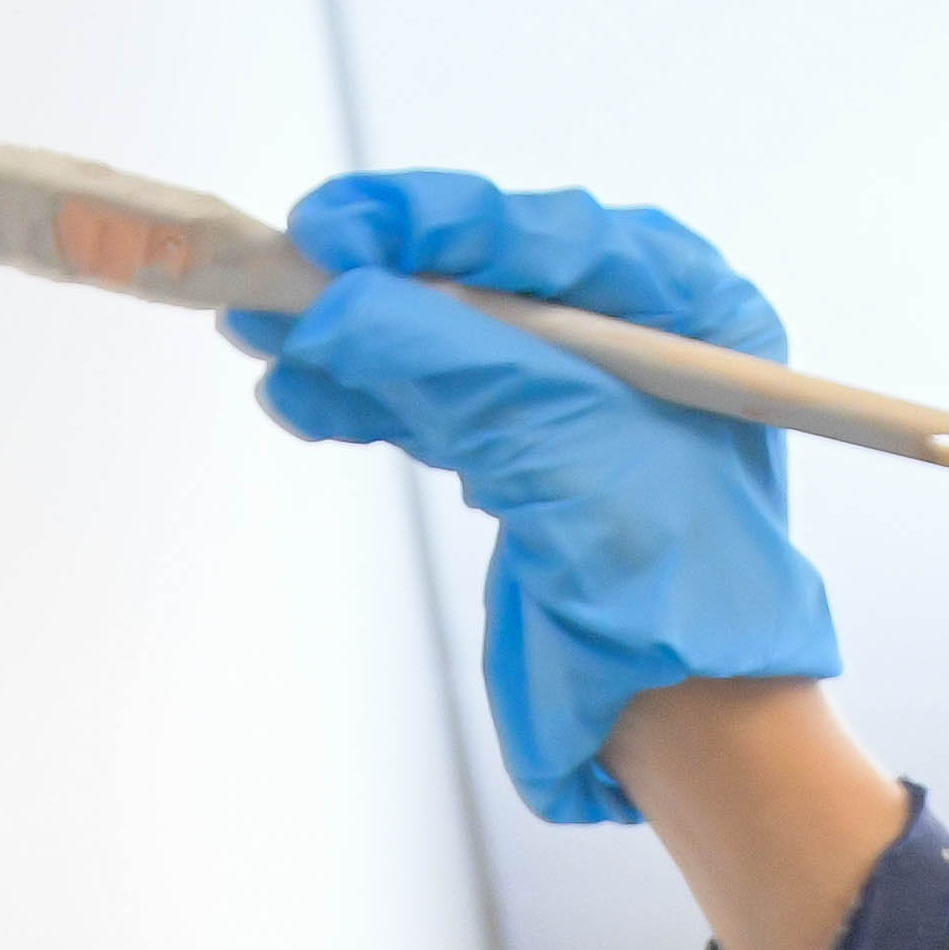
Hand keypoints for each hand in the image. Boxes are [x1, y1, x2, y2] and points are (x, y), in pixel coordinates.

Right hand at [226, 168, 837, 826]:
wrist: (683, 724)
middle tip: (280, 267)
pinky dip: (365, 400)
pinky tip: (304, 393)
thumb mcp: (561, 445)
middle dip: (376, 279)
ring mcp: (576, 408)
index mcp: (684, 307)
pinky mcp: (527, 469)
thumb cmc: (676, 590)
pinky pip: (431, 409)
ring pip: (442, 346)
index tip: (332, 228)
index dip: (426, 225)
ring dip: (352, 341)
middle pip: (481, 282)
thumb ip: (449, 361)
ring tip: (264, 330)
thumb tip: (336, 303)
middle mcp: (634, 342)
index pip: (538, 237)